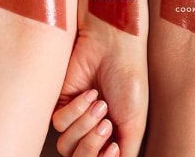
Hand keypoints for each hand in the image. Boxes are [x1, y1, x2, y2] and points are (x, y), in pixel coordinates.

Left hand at [54, 34, 147, 156]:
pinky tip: (89, 93)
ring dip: (85, 125)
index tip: (114, 146)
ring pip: (66, 145)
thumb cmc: (130, 80)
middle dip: (91, 145)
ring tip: (100, 104)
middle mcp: (94, 129)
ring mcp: (77, 118)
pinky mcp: (61, 103)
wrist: (114, 48)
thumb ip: (127, 152)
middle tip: (106, 123)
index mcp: (113, 135)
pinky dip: (75, 109)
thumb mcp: (136, 122)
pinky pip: (58, 123)